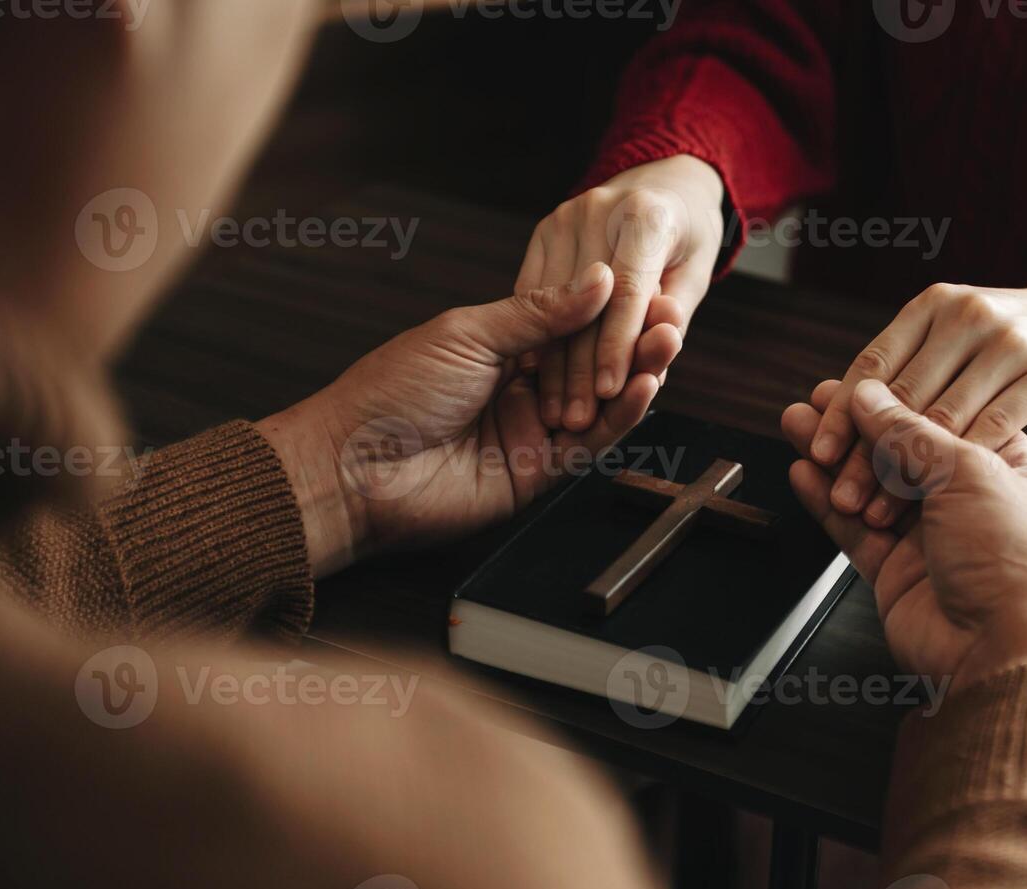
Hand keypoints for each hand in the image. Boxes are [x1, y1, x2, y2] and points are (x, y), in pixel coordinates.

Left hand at [258, 263, 671, 576]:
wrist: (354, 467)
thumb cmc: (391, 392)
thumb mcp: (467, 334)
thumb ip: (538, 313)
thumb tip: (598, 278)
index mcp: (498, 348)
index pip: (569, 323)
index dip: (609, 305)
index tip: (647, 281)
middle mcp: (521, 388)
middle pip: (593, 361)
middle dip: (634, 336)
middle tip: (672, 311)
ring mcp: (532, 431)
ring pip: (601, 401)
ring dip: (638, 371)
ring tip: (669, 339)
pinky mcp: (539, 472)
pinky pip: (592, 443)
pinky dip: (623, 415)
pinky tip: (648, 385)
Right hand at [516, 155, 724, 431]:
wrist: (663, 181)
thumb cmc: (688, 235)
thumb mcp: (696, 271)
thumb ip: (674, 312)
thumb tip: (655, 354)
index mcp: (646, 216)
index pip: (627, 292)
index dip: (616, 347)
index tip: (608, 393)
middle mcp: (598, 210)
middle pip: (583, 304)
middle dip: (579, 369)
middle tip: (578, 421)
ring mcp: (564, 218)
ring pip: (551, 304)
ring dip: (551, 364)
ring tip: (555, 412)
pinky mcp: (543, 230)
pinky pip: (532, 292)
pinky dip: (536, 337)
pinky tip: (536, 378)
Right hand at [783, 378, 1026, 690]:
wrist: (1008, 655)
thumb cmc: (1020, 566)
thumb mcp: (971, 474)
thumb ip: (911, 435)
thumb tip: (872, 397)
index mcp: (1015, 470)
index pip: (948, 421)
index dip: (901, 400)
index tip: (858, 380)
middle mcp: (976, 505)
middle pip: (905, 453)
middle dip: (859, 426)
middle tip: (816, 401)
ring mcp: (936, 541)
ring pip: (874, 489)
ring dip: (834, 459)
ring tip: (795, 425)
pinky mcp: (901, 575)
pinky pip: (856, 531)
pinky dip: (827, 503)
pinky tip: (803, 474)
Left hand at [809, 282, 1026, 527]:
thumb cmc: (998, 349)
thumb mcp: (945, 346)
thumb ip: (899, 377)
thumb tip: (832, 412)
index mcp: (931, 307)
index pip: (874, 365)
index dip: (842, 413)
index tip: (819, 453)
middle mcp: (967, 316)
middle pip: (903, 396)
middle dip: (867, 453)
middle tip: (843, 494)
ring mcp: (1010, 342)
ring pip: (944, 417)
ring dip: (907, 472)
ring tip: (880, 509)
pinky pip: (996, 427)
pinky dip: (961, 467)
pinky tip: (940, 500)